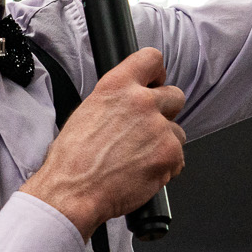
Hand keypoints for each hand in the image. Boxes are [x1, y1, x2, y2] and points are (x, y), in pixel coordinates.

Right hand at [19, 48, 184, 239]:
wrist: (73, 192)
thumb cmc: (72, 160)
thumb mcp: (86, 112)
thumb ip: (115, 101)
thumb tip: (128, 104)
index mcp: (116, 86)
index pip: (151, 59)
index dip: (156, 73)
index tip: (155, 83)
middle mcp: (141, 102)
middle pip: (175, 95)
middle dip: (164, 112)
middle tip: (147, 130)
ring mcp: (158, 128)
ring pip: (178, 131)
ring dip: (165, 143)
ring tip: (139, 158)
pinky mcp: (169, 154)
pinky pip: (179, 158)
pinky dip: (166, 167)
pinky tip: (143, 172)